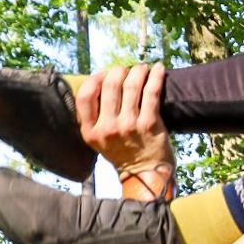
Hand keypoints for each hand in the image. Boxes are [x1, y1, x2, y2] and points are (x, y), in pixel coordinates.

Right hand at [76, 64, 171, 189]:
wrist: (146, 175)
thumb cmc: (124, 154)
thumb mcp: (99, 140)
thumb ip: (96, 117)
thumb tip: (102, 82)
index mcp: (90, 132)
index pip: (84, 96)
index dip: (94, 79)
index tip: (104, 74)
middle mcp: (107, 128)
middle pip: (109, 86)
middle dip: (119, 71)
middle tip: (126, 70)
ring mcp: (128, 126)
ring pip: (131, 85)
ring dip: (138, 70)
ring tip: (142, 68)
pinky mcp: (149, 124)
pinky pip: (151, 92)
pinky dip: (156, 76)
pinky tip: (158, 69)